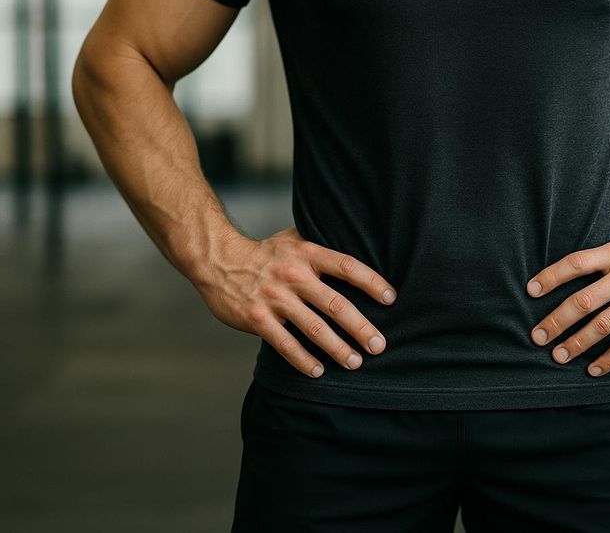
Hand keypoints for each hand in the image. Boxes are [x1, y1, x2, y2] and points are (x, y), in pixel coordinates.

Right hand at [191, 225, 396, 378]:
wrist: (218, 260)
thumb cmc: (265, 252)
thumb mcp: (294, 238)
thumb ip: (322, 244)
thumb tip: (358, 241)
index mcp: (307, 253)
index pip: (347, 267)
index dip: (371, 282)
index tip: (391, 299)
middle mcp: (294, 275)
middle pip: (335, 304)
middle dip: (360, 328)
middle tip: (379, 345)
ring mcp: (274, 298)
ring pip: (313, 329)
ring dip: (337, 348)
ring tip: (355, 362)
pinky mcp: (257, 318)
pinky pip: (285, 344)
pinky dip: (303, 360)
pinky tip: (318, 371)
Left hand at [526, 225, 609, 376]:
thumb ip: (604, 237)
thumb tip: (571, 228)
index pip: (576, 263)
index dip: (551, 276)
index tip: (530, 291)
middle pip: (583, 300)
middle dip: (556, 321)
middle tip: (537, 336)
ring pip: (602, 326)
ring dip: (576, 344)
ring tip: (558, 356)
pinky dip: (609, 359)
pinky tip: (593, 370)